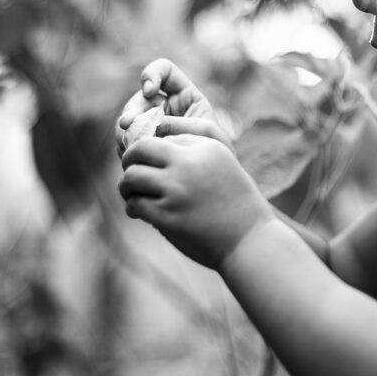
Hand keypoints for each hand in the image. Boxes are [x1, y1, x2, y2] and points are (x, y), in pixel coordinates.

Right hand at [115, 58, 231, 156]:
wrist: (213, 181)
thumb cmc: (216, 151)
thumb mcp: (204, 133)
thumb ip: (178, 124)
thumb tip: (147, 128)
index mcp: (184, 95)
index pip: (164, 70)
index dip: (152, 74)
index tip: (150, 91)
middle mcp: (164, 107)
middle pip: (139, 98)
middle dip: (132, 110)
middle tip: (127, 125)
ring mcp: (150, 125)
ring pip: (127, 120)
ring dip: (126, 132)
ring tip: (133, 147)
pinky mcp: (140, 144)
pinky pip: (124, 141)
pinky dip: (126, 148)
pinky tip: (134, 158)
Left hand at [118, 134, 273, 268]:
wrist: (249, 240)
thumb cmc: (236, 203)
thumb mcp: (223, 163)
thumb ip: (193, 151)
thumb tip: (154, 142)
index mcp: (205, 147)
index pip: (164, 136)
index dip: (152, 149)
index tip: (150, 161)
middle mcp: (189, 163)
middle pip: (140, 148)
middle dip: (129, 159)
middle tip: (130, 171)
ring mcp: (176, 189)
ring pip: (131, 176)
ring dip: (126, 185)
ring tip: (132, 193)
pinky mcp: (166, 215)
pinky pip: (135, 203)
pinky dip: (133, 207)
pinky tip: (140, 212)